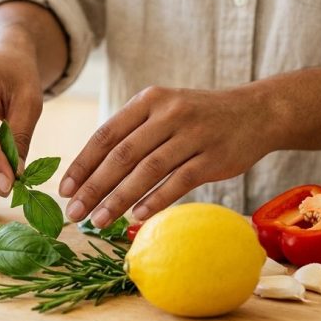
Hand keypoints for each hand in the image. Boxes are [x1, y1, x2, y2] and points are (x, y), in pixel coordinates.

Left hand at [59, 86, 271, 227]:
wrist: (255, 112)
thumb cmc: (198, 117)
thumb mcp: (164, 110)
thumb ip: (133, 134)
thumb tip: (91, 173)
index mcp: (149, 100)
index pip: (106, 134)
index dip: (83, 164)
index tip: (65, 189)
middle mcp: (168, 113)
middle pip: (122, 155)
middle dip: (93, 186)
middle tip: (74, 212)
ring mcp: (193, 134)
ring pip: (147, 171)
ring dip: (119, 199)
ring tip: (99, 220)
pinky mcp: (214, 157)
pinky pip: (178, 182)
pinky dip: (155, 200)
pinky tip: (136, 217)